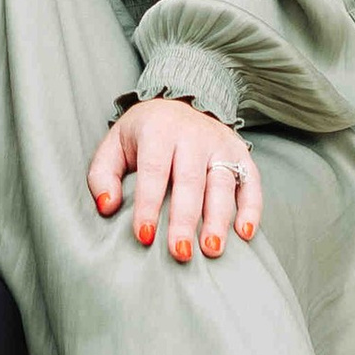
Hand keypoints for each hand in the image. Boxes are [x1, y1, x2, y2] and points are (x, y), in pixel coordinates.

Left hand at [85, 99, 261, 266]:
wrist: (180, 100)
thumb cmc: (143, 134)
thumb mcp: (114, 145)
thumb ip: (102, 175)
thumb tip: (107, 207)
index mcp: (158, 130)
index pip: (154, 170)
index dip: (148, 204)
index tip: (145, 236)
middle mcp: (193, 134)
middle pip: (190, 181)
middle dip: (185, 220)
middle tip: (180, 253)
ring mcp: (220, 143)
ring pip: (223, 184)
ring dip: (219, 219)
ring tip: (211, 250)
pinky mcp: (240, 153)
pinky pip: (251, 180)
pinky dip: (252, 207)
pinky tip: (245, 233)